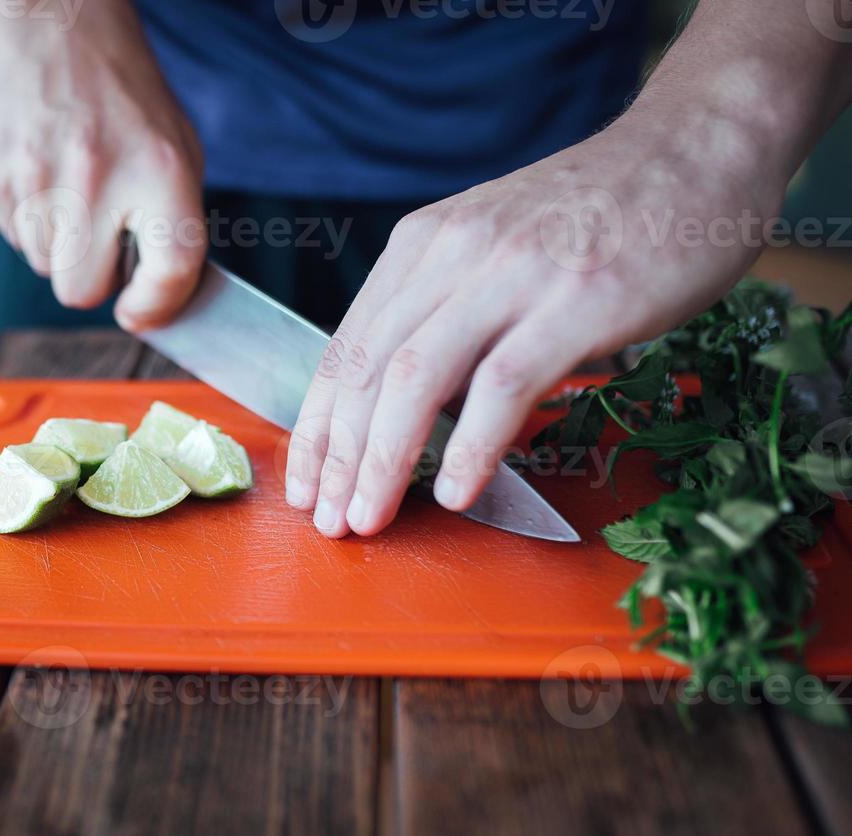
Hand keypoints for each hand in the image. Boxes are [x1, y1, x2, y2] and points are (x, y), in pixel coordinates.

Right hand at [0, 5, 205, 328]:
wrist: (60, 38)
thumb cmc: (128, 107)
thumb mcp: (177, 156)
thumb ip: (173, 229)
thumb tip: (156, 302)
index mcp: (159, 170)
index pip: (170, 267)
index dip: (156, 305)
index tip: (139, 312)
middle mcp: (97, 176)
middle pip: (81, 290)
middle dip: (91, 277)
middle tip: (100, 242)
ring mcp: (37, 177)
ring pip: (44, 268)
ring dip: (60, 247)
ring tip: (72, 194)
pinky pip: (15, 238)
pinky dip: (31, 222)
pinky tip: (44, 178)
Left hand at [285, 107, 784, 537]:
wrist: (697, 149)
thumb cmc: (599, 214)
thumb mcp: (494, 247)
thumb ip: (447, 311)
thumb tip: (405, 405)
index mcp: (422, 245)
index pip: (346, 349)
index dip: (317, 427)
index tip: (305, 485)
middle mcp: (453, 253)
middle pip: (369, 370)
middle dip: (338, 456)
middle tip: (330, 520)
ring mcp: (513, 275)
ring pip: (416, 379)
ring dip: (384, 459)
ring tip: (370, 518)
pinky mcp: (577, 300)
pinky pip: (502, 385)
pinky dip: (470, 447)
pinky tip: (457, 492)